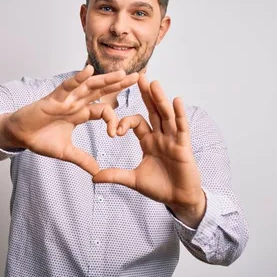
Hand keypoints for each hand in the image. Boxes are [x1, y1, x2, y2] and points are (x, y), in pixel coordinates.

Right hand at [2, 65, 138, 174]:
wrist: (19, 136)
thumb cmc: (40, 139)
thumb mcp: (66, 153)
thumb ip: (82, 160)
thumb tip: (98, 172)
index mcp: (80, 113)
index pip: (103, 111)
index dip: (112, 118)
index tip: (116, 133)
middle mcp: (75, 102)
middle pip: (101, 91)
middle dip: (119, 84)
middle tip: (137, 77)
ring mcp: (65, 98)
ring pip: (88, 86)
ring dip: (105, 79)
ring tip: (121, 73)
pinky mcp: (53, 98)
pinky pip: (67, 86)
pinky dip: (77, 78)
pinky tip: (89, 71)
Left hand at [92, 73, 205, 226]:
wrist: (179, 200)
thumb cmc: (160, 188)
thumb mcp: (133, 180)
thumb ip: (115, 175)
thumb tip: (93, 177)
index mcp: (149, 141)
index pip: (136, 123)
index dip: (124, 123)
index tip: (115, 131)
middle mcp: (161, 136)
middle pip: (153, 111)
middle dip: (146, 95)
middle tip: (139, 76)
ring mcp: (173, 140)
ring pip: (165, 115)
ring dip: (160, 99)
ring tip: (154, 83)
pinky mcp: (183, 146)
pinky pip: (181, 127)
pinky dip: (179, 114)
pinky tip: (176, 100)